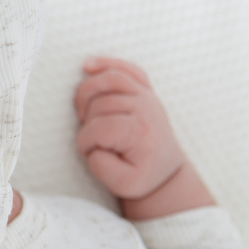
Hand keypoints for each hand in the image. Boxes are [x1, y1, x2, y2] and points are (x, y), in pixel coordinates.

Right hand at [74, 58, 186, 200]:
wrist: (165, 170)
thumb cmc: (141, 175)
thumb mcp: (122, 184)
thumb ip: (102, 167)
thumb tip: (92, 143)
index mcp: (140, 133)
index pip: (98, 128)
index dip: (85, 142)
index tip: (90, 154)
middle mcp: (145, 109)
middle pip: (100, 103)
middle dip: (86, 121)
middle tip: (89, 137)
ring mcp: (147, 96)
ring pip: (109, 80)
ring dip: (88, 94)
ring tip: (84, 112)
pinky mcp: (145, 90)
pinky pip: (125, 69)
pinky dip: (106, 64)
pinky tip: (89, 65)